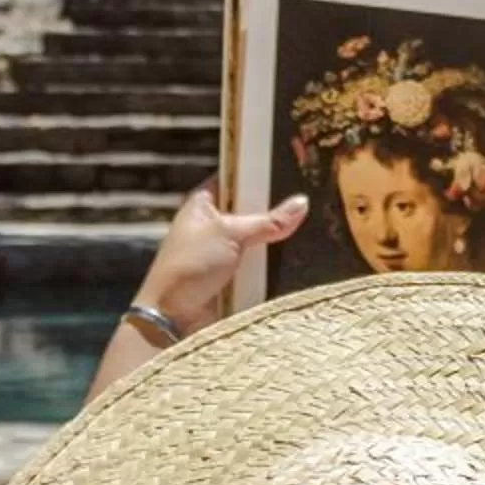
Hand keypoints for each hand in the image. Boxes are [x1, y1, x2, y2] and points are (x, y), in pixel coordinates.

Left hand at [142, 184, 307, 332]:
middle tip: (307, 200)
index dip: (259, 173)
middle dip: (275, 210)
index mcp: (203, 203)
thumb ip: (268, 220)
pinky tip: (298, 255)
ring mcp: (224, 252)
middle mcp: (214, 225)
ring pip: (260, 239)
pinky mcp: (234, 277)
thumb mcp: (230, 234)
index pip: (236, 177)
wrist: (172, 318)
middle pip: (253, 210)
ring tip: (311, 225)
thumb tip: (301, 203)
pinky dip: (274, 264)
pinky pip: (261, 264)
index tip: (291, 167)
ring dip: (276, 240)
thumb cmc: (189, 266)